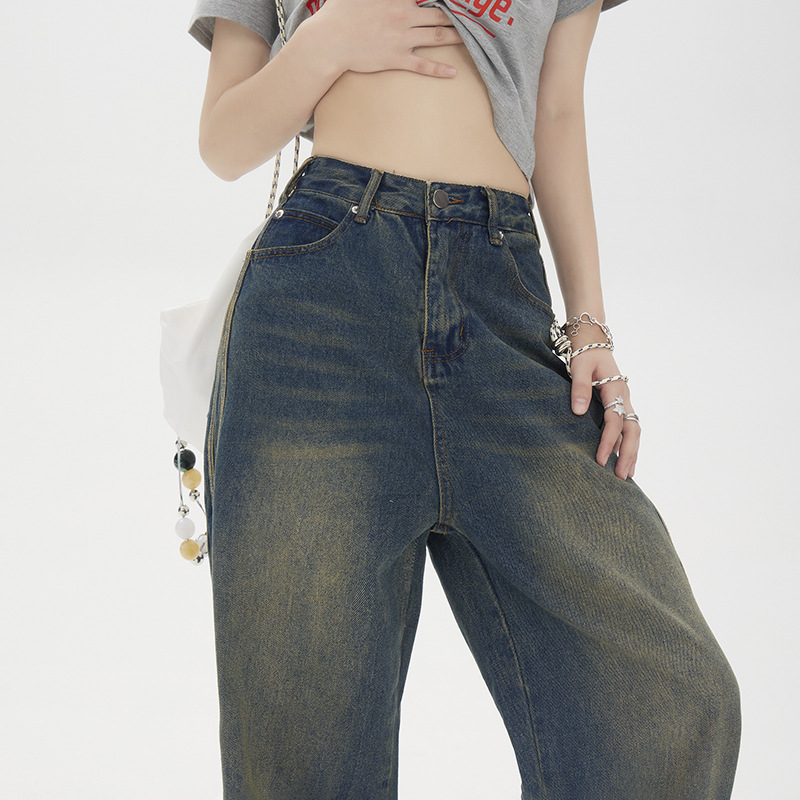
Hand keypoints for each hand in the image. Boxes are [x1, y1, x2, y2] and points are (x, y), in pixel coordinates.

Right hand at [309, 0, 464, 77]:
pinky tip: (453, 72)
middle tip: (472, 17)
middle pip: (438, 13)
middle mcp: (403, 15)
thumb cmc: (339, 14)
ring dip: (456, 36)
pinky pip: (423, 65)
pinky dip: (439, 69)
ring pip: (436, 36)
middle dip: (457, 15)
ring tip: (470, 37)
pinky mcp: (396, 58)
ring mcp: (402, 38)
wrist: (329, 42)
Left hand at [569, 347, 639, 479]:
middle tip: (622, 477)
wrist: (592, 340)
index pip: (615, 421)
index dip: (608, 441)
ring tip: (627, 474)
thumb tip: (578, 412)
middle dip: (628, 454)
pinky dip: (628, 444)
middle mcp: (624, 396)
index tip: (599, 460)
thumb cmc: (583, 353)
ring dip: (632, 452)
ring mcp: (624, 400)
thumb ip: (579, 388)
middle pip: (632, 430)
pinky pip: (628, 427)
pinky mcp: (620, 403)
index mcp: (615, 389)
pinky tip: (623, 458)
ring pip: (634, 430)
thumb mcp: (579, 366)